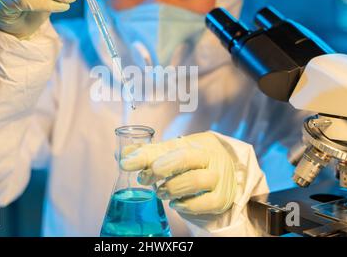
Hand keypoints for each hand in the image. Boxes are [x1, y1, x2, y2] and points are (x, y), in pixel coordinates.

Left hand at [120, 132, 236, 215]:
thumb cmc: (193, 163)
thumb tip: (122, 155)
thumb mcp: (173, 154)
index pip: (167, 145)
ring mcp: (218, 177)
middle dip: (162, 167)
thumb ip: (149, 154)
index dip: (145, 155)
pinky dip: (186, 205)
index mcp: (195, 142)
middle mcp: (209, 156)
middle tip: (146, 178)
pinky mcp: (221, 198)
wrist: (224, 175)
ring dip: (172, 188)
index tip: (125, 163)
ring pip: (195, 181)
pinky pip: (204, 203)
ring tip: (161, 192)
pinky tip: (176, 203)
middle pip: (185, 157)